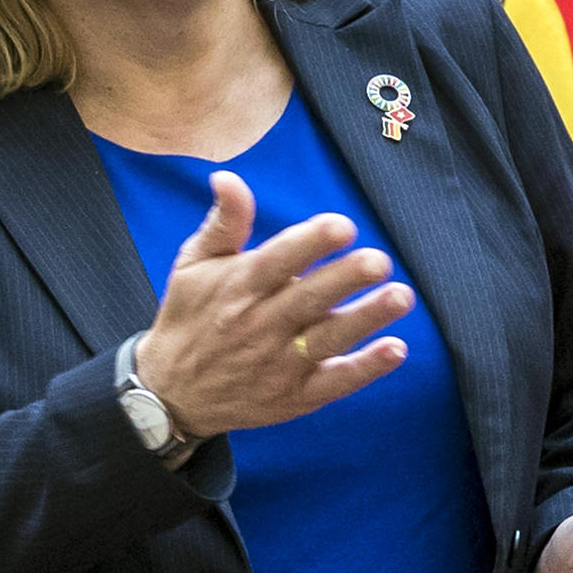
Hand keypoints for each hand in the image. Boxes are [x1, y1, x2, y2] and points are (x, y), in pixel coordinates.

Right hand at [126, 171, 413, 436]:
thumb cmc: (190, 317)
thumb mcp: (193, 265)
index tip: (343, 226)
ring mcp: (278, 364)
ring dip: (366, 319)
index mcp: (237, 287)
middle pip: (307, 299)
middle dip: (345, 279)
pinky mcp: (294, 396)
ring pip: (327, 339)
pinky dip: (366, 368)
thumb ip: (223, 222)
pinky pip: (335, 382)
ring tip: (400, 296)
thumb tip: (228, 177)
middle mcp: (258, 325)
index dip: (310, 243)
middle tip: (379, 260)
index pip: (277, 261)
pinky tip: (395, 349)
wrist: (173, 393)